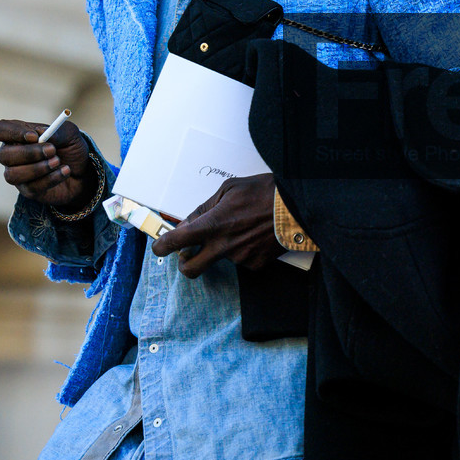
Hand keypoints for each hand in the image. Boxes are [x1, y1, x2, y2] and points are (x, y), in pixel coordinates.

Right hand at [0, 118, 97, 210]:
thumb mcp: (70, 134)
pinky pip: (30, 187)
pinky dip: (50, 179)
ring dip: (38, 168)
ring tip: (58, 161)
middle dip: (28, 153)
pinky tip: (64, 171)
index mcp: (17, 134)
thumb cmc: (71, 148)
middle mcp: (12, 154)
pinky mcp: (27, 190)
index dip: (12, 132)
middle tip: (52, 151)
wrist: (83, 172)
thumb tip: (41, 133)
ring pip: (12, 174)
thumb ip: (57, 131)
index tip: (34, 136)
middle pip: (3, 155)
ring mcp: (17, 173)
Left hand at [152, 173, 284, 276]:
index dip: (162, 246)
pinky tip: (255, 235)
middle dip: (184, 264)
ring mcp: (240, 258)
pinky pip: (242, 260)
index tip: (159, 246)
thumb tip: (188, 223)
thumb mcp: (229, 190)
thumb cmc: (264, 191)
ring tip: (242, 228)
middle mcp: (223, 246)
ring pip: (221, 259)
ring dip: (223, 248)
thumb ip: (205, 208)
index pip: (177, 241)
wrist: (299, 206)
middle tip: (188, 254)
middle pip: (191, 269)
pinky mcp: (256, 264)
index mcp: (213, 225)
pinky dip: (243, 250)